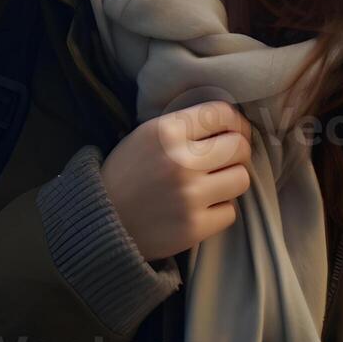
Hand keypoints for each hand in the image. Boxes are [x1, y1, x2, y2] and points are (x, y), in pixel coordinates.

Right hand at [98, 100, 253, 261]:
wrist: (101, 221)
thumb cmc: (126, 174)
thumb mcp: (145, 136)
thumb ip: (183, 126)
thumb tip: (230, 123)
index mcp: (166, 131)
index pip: (222, 114)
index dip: (236, 122)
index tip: (234, 132)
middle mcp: (180, 161)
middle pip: (239, 147)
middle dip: (237, 152)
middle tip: (225, 160)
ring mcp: (189, 196)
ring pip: (241, 179)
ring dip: (230, 181)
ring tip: (213, 184)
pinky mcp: (194, 226)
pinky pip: (230, 212)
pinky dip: (219, 210)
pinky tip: (200, 208)